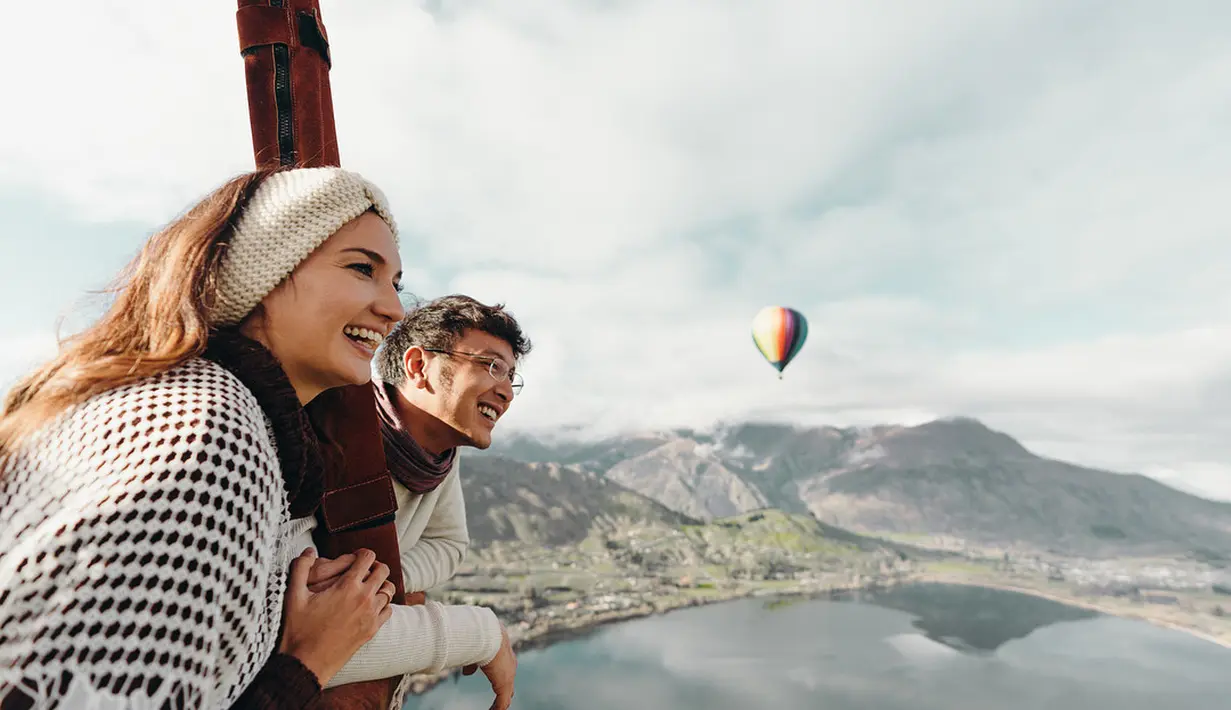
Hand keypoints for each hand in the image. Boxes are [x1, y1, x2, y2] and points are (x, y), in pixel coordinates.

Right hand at [278, 547, 393, 685]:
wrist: (306, 663)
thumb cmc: (298, 630)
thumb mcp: (293, 596)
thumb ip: (300, 568)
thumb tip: (308, 550)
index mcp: (347, 586)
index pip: (368, 557)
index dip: (362, 553)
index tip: (354, 557)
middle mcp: (364, 598)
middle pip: (383, 570)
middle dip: (374, 566)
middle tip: (362, 571)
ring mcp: (371, 615)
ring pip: (389, 590)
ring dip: (380, 584)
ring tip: (366, 587)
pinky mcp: (372, 630)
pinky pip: (388, 610)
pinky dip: (382, 604)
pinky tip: (369, 606)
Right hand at [463, 624, 515, 709]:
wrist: (489, 636)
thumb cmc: (481, 639)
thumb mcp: (476, 652)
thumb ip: (472, 664)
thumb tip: (467, 673)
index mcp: (504, 657)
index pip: (505, 673)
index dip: (501, 682)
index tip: (496, 688)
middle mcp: (510, 667)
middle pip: (509, 686)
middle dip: (504, 695)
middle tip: (498, 705)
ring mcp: (509, 677)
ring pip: (507, 695)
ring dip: (500, 704)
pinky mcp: (505, 685)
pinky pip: (502, 702)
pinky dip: (497, 709)